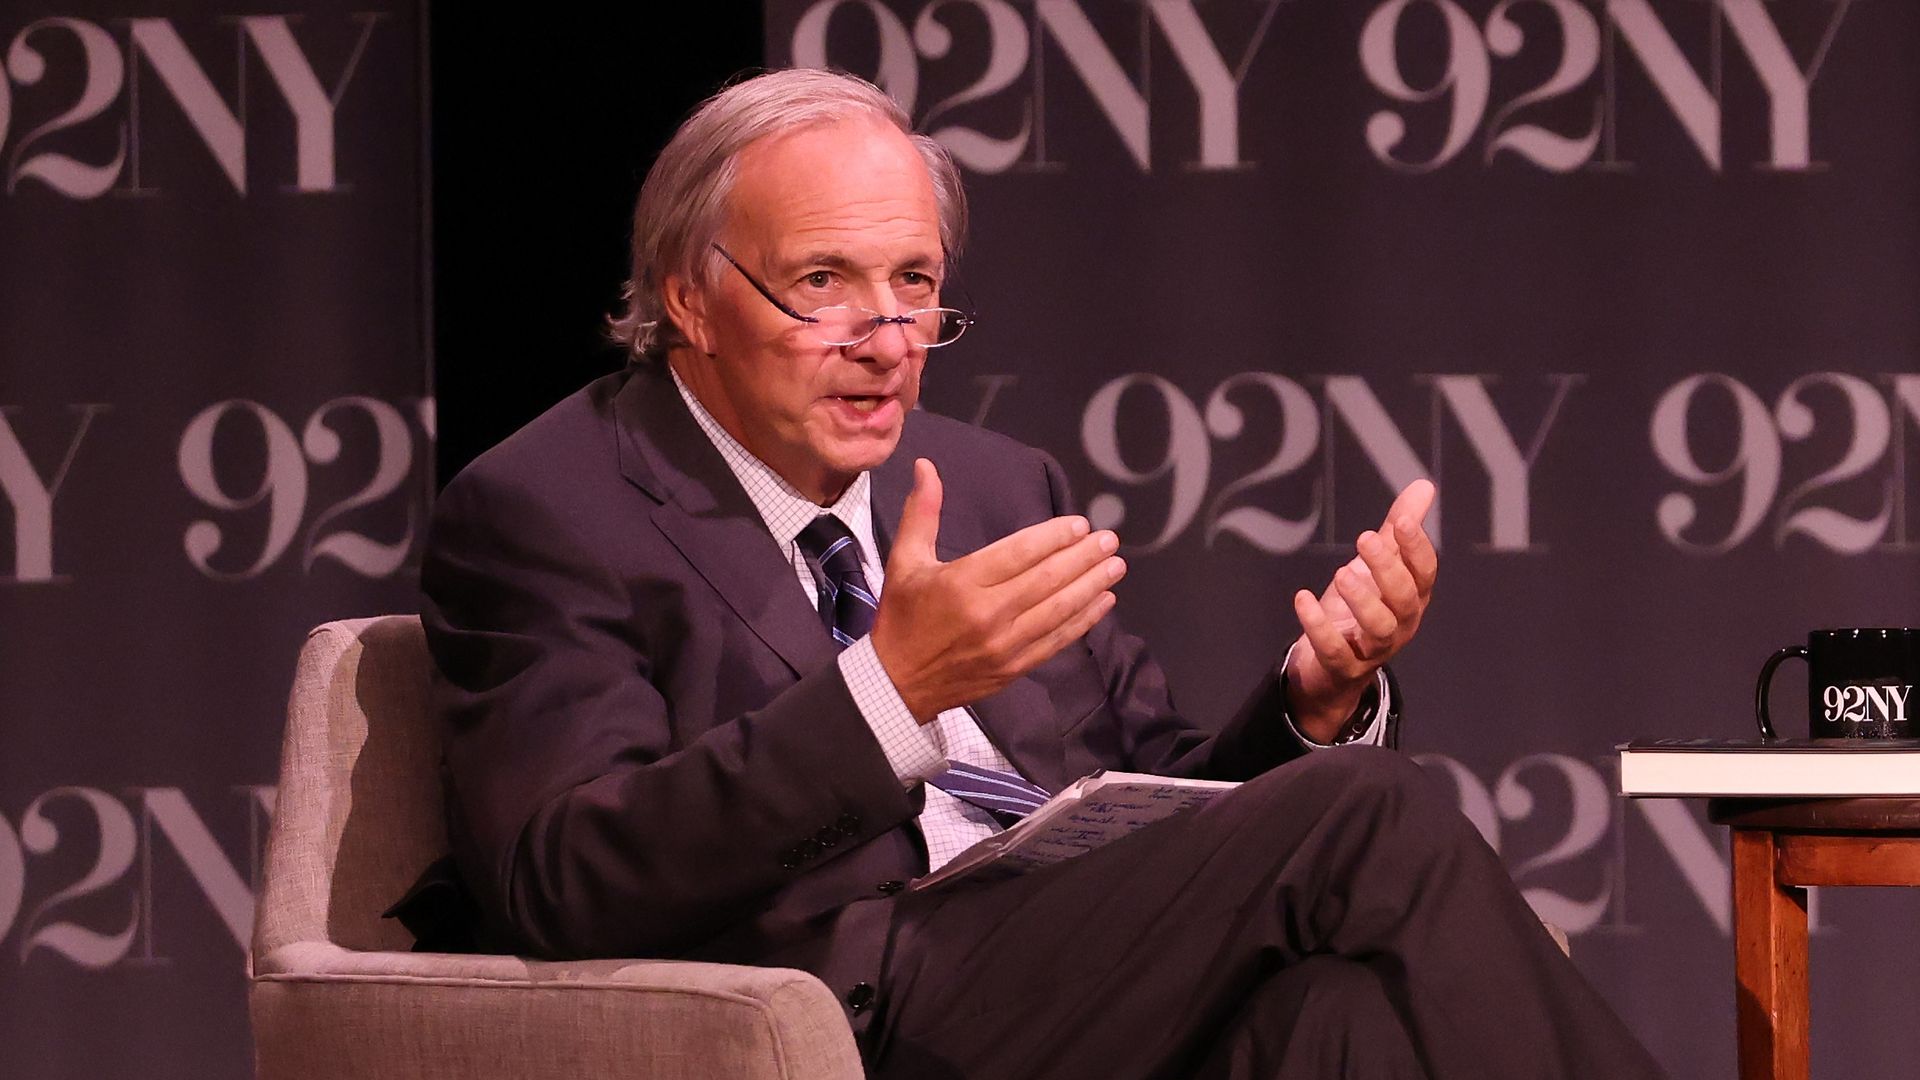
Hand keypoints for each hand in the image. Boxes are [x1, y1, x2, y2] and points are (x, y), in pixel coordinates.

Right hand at [871, 459, 1125, 721]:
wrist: (896, 684)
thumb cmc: (901, 617)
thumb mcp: (904, 561)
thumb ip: (922, 512)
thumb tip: (925, 465)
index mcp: (961, 583)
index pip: (1018, 553)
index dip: (1053, 537)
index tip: (1079, 524)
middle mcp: (987, 614)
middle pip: (1046, 580)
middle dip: (1082, 557)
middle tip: (1109, 540)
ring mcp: (1004, 645)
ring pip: (1058, 610)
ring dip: (1091, 586)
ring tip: (1115, 566)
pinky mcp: (1014, 668)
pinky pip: (1056, 640)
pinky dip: (1083, 620)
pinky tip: (1104, 602)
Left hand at [1286, 479, 1438, 742]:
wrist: (1332, 665)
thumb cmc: (1361, 608)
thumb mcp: (1379, 567)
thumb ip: (1397, 531)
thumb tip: (1424, 487)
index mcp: (1412, 598)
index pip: (1424, 573)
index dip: (1417, 548)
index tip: (1402, 522)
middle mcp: (1400, 625)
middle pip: (1404, 599)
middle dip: (1387, 568)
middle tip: (1364, 538)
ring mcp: (1373, 649)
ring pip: (1378, 628)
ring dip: (1361, 600)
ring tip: (1341, 573)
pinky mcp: (1342, 666)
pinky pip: (1334, 649)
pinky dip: (1319, 626)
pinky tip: (1302, 598)